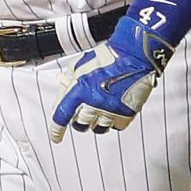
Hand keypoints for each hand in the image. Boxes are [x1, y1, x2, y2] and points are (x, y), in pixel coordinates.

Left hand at [49, 18, 168, 141]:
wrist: (134, 54)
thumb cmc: (108, 56)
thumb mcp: (79, 65)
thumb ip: (67, 82)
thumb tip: (60, 97)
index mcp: (80, 89)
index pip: (63, 115)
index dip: (57, 130)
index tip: (56, 137)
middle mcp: (95, 101)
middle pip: (80, 124)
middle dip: (78, 122)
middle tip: (81, 115)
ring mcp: (112, 108)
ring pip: (98, 128)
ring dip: (95, 123)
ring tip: (98, 112)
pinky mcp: (127, 112)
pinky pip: (116, 126)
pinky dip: (112, 122)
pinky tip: (112, 112)